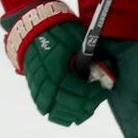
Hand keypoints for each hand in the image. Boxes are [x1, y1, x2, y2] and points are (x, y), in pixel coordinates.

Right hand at [1, 0, 115, 126]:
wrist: (33, 24)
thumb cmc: (58, 30)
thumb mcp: (79, 42)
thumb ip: (91, 60)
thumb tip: (106, 72)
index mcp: (57, 73)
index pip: (79, 93)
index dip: (94, 95)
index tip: (102, 90)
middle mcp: (45, 82)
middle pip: (66, 105)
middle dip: (84, 106)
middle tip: (95, 102)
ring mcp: (36, 84)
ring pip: (52, 109)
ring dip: (69, 113)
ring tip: (82, 112)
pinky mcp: (32, 83)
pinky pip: (41, 102)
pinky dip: (53, 109)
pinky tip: (62, 112)